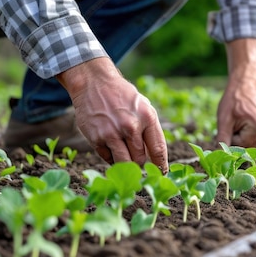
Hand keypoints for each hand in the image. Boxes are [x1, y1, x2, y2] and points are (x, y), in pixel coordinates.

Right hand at [56, 57, 167, 172]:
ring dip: (127, 164)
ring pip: (125, 163)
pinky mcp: (97, 139)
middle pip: (141, 160)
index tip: (162, 173)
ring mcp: (112, 134)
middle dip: (141, 163)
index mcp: (147, 117)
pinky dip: (111, 157)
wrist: (94, 83)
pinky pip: (108, 159)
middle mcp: (130, 126)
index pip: (158, 150)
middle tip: (138, 161)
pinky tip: (111, 145)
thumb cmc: (122, 97)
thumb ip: (150, 130)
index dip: (161, 165)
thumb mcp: (143, 106)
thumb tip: (157, 158)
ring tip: (126, 158)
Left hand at [216, 82, 255, 147]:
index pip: (240, 146)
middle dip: (239, 140)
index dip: (232, 137)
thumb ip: (222, 140)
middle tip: (238, 123)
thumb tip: (219, 156)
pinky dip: (255, 143)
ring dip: (246, 141)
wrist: (244, 88)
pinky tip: (250, 132)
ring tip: (244, 125)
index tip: (233, 123)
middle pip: (249, 149)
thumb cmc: (233, 102)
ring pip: (255, 148)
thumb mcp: (224, 121)